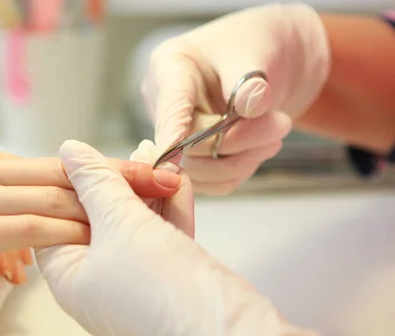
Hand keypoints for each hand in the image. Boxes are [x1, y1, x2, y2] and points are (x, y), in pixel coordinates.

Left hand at [36, 140, 321, 335]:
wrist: (226, 332)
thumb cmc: (157, 281)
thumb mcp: (119, 220)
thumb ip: (95, 181)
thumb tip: (69, 150)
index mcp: (69, 280)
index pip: (57, 224)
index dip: (74, 190)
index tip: (94, 164)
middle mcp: (96, 286)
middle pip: (99, 223)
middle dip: (122, 187)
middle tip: (140, 159)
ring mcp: (133, 288)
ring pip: (135, 230)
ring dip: (150, 195)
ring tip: (164, 162)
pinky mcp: (167, 285)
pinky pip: (160, 242)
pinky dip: (169, 213)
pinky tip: (180, 183)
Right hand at [141, 2, 330, 193]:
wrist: (272, 61)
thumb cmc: (256, 44)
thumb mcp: (257, 50)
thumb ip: (251, 79)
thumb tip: (248, 107)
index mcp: (169, 68)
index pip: (169, 108)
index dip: (171, 135)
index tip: (174, 158)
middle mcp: (163, 105)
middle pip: (189, 145)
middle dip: (239, 140)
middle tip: (282, 124)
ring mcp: (175, 135)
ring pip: (200, 170)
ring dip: (245, 158)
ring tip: (277, 130)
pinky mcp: (191, 157)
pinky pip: (212, 181)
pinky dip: (242, 169)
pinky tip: (261, 145)